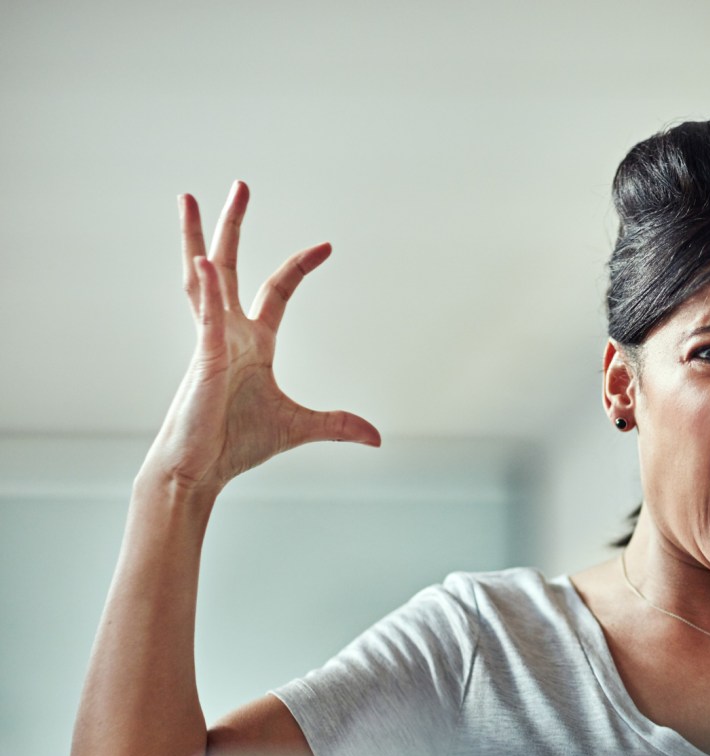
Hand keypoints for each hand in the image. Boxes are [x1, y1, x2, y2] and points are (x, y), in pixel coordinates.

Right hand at [143, 182, 379, 495]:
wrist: (199, 470)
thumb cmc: (236, 444)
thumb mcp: (300, 427)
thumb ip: (337, 425)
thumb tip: (376, 437)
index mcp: (252, 342)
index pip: (277, 291)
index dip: (299, 266)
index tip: (327, 245)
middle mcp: (229, 333)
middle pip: (232, 266)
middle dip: (234, 225)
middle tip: (240, 185)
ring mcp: (212, 341)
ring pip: (203, 278)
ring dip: (199, 237)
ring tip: (188, 198)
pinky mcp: (204, 359)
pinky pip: (206, 317)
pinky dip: (206, 287)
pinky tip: (205, 260)